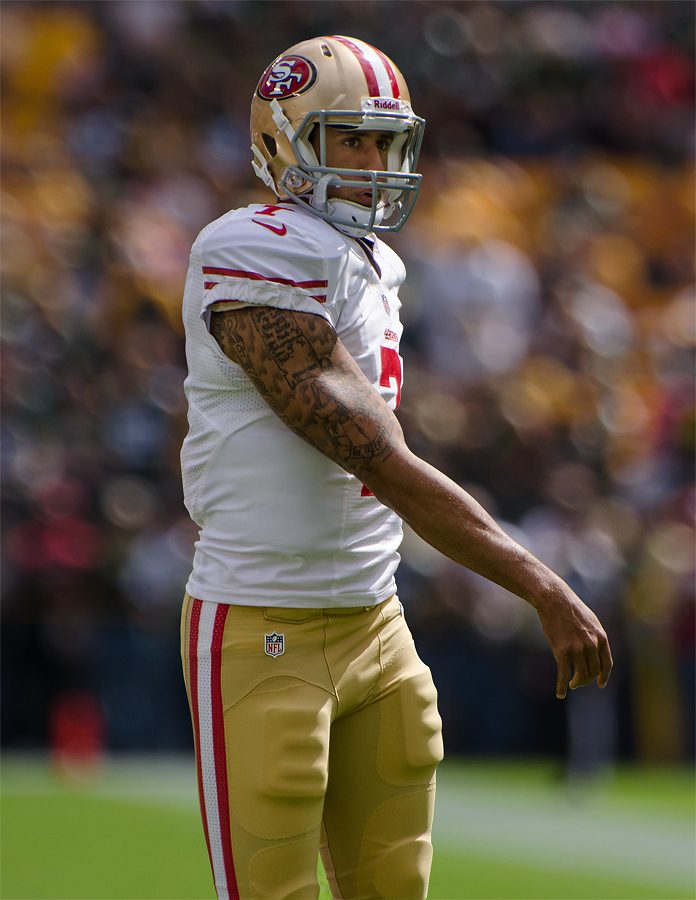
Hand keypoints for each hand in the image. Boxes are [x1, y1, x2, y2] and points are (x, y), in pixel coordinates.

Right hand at [535, 585, 612, 699]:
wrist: (554, 600)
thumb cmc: (570, 609)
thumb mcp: (590, 621)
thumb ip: (596, 637)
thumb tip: (596, 652)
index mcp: (601, 637)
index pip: (606, 664)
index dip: (603, 676)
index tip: (600, 684)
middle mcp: (591, 645)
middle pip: (593, 672)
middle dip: (586, 680)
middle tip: (578, 682)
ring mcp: (577, 649)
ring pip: (581, 676)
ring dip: (577, 683)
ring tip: (572, 685)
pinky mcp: (562, 651)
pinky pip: (564, 674)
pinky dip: (562, 686)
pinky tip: (560, 693)